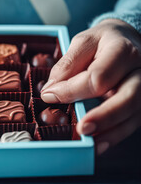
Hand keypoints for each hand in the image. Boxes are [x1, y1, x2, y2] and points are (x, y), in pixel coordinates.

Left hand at [41, 19, 140, 154]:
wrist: (128, 39)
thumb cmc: (103, 42)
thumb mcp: (83, 43)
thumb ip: (67, 65)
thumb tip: (51, 91)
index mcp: (123, 50)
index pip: (99, 76)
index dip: (72, 90)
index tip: (50, 95)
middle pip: (128, 97)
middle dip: (105, 117)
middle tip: (83, 128)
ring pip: (134, 113)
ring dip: (112, 132)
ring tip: (91, 144)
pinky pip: (134, 121)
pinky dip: (116, 134)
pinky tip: (100, 144)